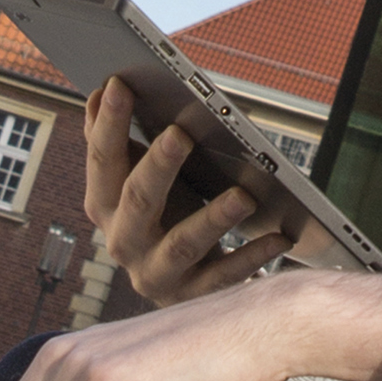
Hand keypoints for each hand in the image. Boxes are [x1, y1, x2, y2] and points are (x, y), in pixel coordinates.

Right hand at [83, 77, 293, 305]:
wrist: (180, 284)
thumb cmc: (163, 216)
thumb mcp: (138, 179)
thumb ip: (120, 141)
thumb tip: (102, 90)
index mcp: (104, 205)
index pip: (102, 161)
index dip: (108, 124)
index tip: (119, 85)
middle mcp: (123, 241)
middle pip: (138, 200)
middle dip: (157, 166)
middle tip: (179, 134)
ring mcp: (157, 272)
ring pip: (184, 244)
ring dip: (214, 218)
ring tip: (244, 196)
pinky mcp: (192, 296)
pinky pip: (225, 277)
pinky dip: (253, 257)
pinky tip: (279, 236)